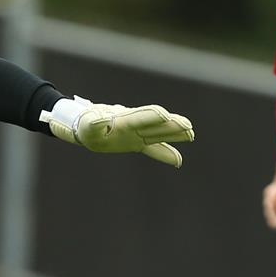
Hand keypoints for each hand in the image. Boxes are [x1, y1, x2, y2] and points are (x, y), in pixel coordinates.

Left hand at [40, 97, 194, 167]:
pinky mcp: (136, 142)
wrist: (85, 125)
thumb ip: (97, 123)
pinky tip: (178, 161)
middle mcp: (133, 126)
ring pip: (158, 133)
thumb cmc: (87, 124)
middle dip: (170, 125)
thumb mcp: (89, 125)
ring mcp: (136, 134)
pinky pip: (153, 149)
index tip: (164, 115)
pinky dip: (165, 154)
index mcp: (122, 121)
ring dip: (174, 134)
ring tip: (191, 133)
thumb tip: (102, 121)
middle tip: (187, 125)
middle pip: (155, 125)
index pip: (139, 118)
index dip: (151, 117)